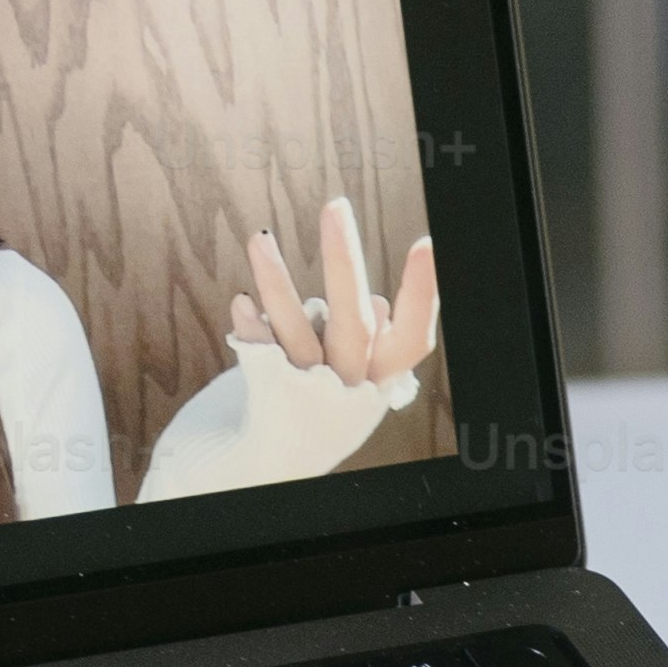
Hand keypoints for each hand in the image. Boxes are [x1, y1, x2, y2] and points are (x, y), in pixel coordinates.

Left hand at [232, 197, 440, 393]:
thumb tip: (379, 304)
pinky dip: (252, 328)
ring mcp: (310, 393)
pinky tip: (242, 301)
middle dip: (344, 261)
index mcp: (380, 378)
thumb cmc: (321, 404)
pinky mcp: (272, 394)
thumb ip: (372, 341)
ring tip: (260, 239)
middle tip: (336, 207)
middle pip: (354, 324)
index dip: (422, 293)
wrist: (275, 460)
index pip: (413, 338)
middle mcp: (349, 387)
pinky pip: (261, 356)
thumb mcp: (359, 376)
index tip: (425, 245)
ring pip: (299, 337)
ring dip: (278, 283)